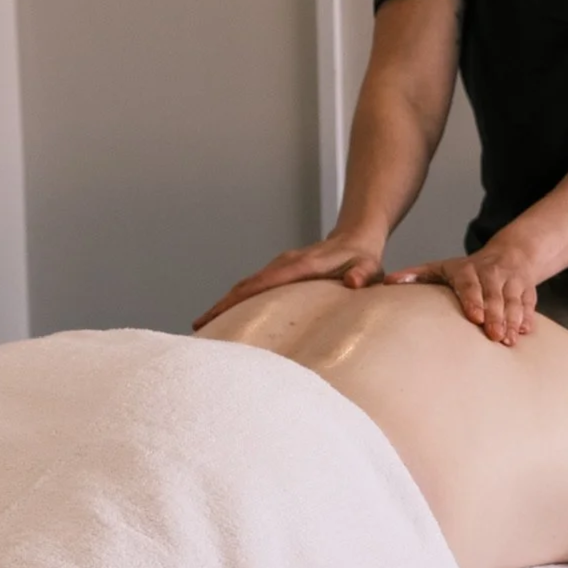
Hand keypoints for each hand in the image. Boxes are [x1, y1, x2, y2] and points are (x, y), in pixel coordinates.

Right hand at [192, 232, 386, 330]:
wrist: (356, 237)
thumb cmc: (363, 257)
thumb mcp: (369, 267)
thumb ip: (364, 274)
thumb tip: (355, 282)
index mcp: (300, 266)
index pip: (262, 284)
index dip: (237, 300)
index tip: (216, 316)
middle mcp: (283, 265)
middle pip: (244, 286)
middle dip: (220, 307)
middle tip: (198, 331)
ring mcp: (278, 268)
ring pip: (245, 287)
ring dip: (224, 306)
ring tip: (204, 331)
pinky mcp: (278, 274)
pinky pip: (252, 288)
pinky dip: (236, 302)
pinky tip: (227, 320)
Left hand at [385, 237, 537, 344]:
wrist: (511, 254)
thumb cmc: (467, 270)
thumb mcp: (442, 268)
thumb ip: (416, 275)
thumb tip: (387, 283)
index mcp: (468, 269)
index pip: (470, 283)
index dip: (473, 299)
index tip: (474, 318)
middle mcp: (492, 273)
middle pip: (494, 294)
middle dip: (496, 315)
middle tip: (495, 337)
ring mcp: (512, 280)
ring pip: (514, 299)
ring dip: (513, 319)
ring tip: (510, 340)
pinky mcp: (528, 289)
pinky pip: (530, 302)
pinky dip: (528, 317)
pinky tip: (525, 332)